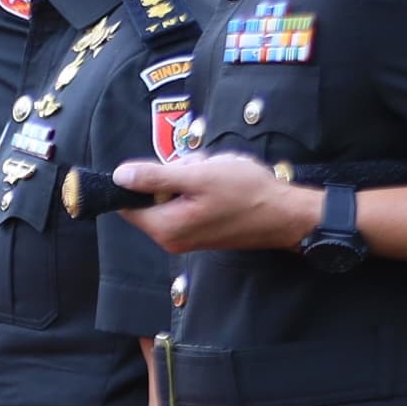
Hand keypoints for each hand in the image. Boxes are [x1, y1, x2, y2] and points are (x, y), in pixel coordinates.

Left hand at [117, 151, 315, 254]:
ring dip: (192, 176)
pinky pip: (191, 200)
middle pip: (152, 195)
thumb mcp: (198, 177)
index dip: (140, 179)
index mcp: (165, 227)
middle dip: (174, 174)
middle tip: (201, 168)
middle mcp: (172, 237)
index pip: (127, 204)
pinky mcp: (203, 229)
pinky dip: (203, 186)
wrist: (287, 215)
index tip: (168, 168)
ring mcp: (188, 235)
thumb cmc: (246, 194)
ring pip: (174, 193)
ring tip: (218, 173)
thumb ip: (155, 177)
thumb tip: (118, 177)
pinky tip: (224, 181)